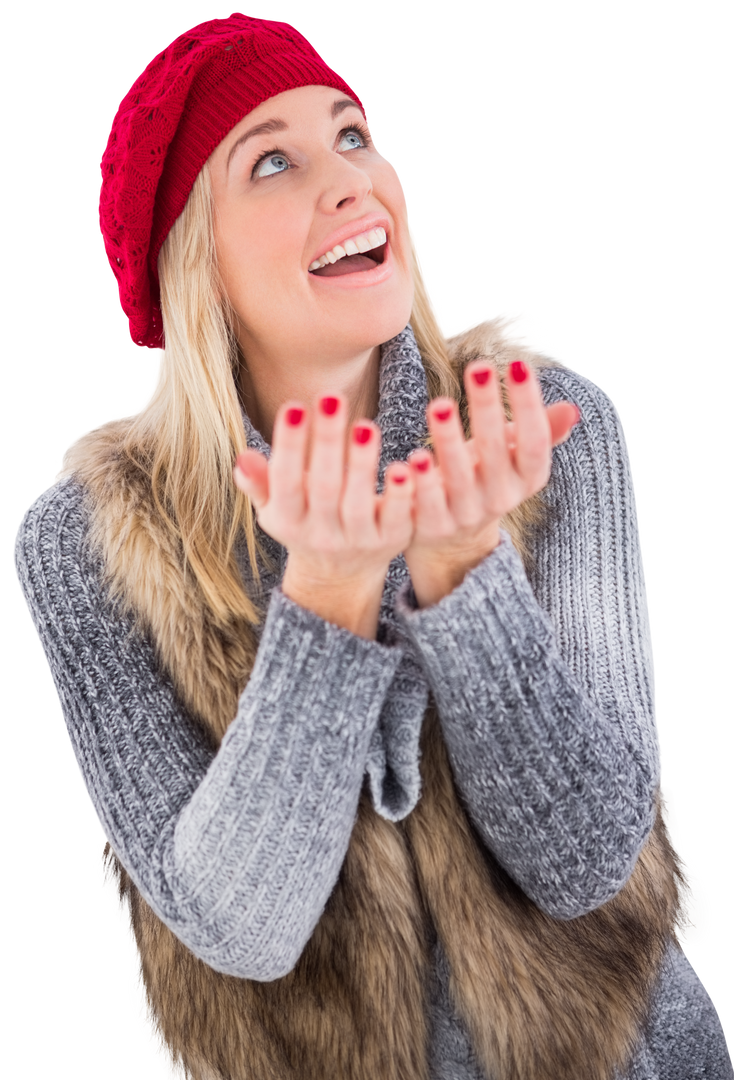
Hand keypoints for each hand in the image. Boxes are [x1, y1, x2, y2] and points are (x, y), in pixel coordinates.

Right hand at [233, 395, 415, 586]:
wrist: (339, 574)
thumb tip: (242, 458)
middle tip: (332, 399)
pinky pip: (395, 517)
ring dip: (362, 464)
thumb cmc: (304, 521)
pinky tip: (402, 466)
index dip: (290, 446)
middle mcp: (320, 534)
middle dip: (327, 442)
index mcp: (288, 520)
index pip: (286, 481)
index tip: (295, 406)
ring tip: (366, 426)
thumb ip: (260, 482)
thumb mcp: (276, 506)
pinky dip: (398, 494)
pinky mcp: (390, 542)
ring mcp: (356, 540)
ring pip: (358, 503)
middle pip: (323, 487)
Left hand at [404, 358, 579, 575]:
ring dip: (449, 442)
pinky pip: (424, 506)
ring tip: (440, 406)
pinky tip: (410, 460)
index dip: (529, 406)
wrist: (453, 541)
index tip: (519, 364)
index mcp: (526, 478)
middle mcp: (500, 499)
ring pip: (458, 478)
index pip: (534, 442)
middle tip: (478, 367)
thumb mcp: (513, 458)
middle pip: (495, 452)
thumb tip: (571, 409)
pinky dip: (417, 484)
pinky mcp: (432, 527)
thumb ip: (540, 434)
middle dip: (487, 409)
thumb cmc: (485, 479)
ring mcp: (465, 515)